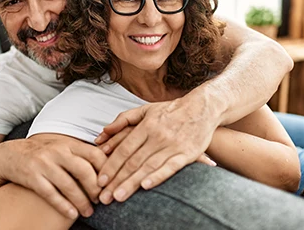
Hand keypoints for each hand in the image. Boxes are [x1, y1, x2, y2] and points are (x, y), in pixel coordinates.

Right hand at [0, 137, 106, 218]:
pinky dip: (63, 206)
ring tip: (89, 212)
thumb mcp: (60, 146)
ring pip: (68, 185)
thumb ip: (80, 152)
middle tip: (102, 201)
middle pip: (84, 170)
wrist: (8, 155)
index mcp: (68, 143)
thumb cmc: (41, 153)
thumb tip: (107, 163)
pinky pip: (51, 194)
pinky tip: (72, 214)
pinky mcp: (32, 177)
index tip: (111, 184)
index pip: (94, 154)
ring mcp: (44, 164)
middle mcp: (57, 151)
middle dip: (95, 189)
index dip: (106, 170)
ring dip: (81, 201)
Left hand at [93, 98, 218, 203]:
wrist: (203, 108)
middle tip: (105, 196)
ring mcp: (173, 146)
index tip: (100, 180)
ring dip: (132, 183)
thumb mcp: (146, 109)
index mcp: (146, 126)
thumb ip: (123, 120)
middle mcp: (158, 136)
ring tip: (119, 196)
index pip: (124, 149)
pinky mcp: (187, 154)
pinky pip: (170, 167)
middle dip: (117, 180)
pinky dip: (158, 176)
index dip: (111, 165)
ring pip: (148, 167)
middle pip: (133, 161)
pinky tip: (146, 186)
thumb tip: (103, 132)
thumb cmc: (172, 110)